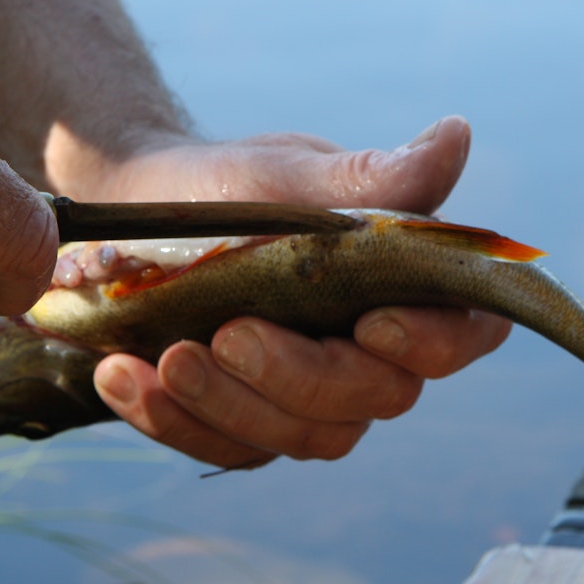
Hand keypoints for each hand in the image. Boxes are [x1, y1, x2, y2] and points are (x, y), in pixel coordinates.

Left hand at [57, 116, 511, 468]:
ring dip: (232, 406)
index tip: (372, 324)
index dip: (433, 342)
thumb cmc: (229, 186)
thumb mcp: (289, 175)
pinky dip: (173, 421)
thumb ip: (373, 179)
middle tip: (229, 336)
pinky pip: (227, 448)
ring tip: (166, 359)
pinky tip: (122, 379)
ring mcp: (308, 398)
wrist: (137, 207)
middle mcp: (369, 353)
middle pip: (376, 397)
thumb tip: (455, 135)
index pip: (462, 332)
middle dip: (300, 377)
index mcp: (402, 286)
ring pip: (304, 437)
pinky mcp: (246, 425)